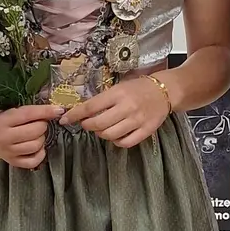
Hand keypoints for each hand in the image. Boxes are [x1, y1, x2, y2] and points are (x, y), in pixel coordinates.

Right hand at [0, 104, 63, 168]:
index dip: (46, 111)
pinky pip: (34, 160)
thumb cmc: (4, 120)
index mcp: (3, 121)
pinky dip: (40, 153)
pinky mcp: (14, 162)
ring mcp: (9, 152)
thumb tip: (55, 109)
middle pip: (35, 131)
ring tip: (36, 134)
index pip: (28, 114)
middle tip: (39, 123)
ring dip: (41, 138)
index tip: (59, 110)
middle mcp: (4, 137)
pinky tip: (37, 147)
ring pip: (36, 145)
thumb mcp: (12, 110)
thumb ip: (30, 109)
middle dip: (42, 125)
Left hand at [58, 77, 172, 148]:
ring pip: (110, 135)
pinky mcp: (146, 131)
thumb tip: (82, 111)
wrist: (164, 91)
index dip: (74, 115)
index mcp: (118, 94)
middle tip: (86, 123)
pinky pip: (125, 143)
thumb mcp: (119, 87)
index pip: (90, 107)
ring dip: (100, 134)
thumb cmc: (138, 88)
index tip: (65, 119)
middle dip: (87, 126)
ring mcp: (137, 120)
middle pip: (98, 124)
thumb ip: (103, 99)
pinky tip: (115, 135)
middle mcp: (127, 107)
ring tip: (101, 128)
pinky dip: (116, 141)